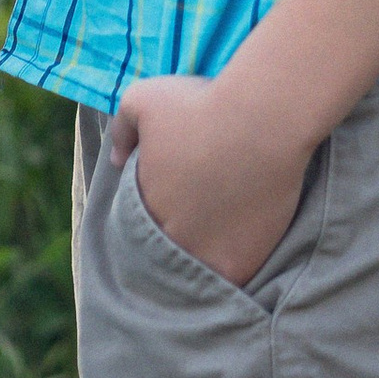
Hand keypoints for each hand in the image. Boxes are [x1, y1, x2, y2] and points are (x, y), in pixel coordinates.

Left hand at [111, 69, 313, 288]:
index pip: (140, 219)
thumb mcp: (143, 99)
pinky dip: (232, 265)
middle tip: (201, 210)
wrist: (262, 121)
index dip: (157, 205)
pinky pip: (230, 278)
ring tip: (221, 231)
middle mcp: (170, 238)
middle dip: (179, 230)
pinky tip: (240, 244)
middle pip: (170, 243)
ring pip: (198, 265)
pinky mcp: (241, 265)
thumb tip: (117, 161)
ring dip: (204, 252)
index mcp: (144, 205)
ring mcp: (205, 257)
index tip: (176, 192)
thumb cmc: (201, 106)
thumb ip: (122, 130)